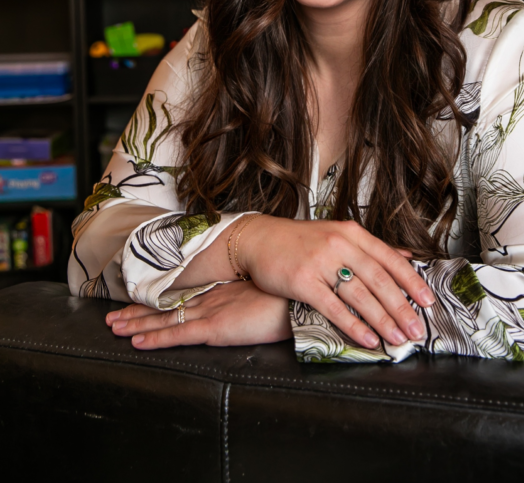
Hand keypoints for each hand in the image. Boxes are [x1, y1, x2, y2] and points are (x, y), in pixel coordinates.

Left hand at [105, 281, 290, 349]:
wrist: (300, 296)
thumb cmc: (287, 296)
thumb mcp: (264, 295)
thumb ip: (251, 299)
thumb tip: (247, 302)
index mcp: (222, 291)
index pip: (182, 297)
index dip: (158, 301)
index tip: (137, 303)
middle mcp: (211, 299)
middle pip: (166, 307)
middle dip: (137, 313)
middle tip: (113, 317)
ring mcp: (211, 312)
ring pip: (165, 320)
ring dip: (137, 325)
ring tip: (115, 328)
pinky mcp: (215, 327)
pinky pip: (178, 335)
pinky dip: (156, 339)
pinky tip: (138, 342)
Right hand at [238, 216, 434, 350]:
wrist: (260, 239)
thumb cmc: (301, 241)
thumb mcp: (338, 235)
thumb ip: (370, 248)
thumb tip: (407, 256)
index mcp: (352, 233)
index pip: (390, 258)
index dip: (412, 281)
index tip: (429, 301)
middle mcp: (340, 245)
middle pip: (379, 279)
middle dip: (402, 307)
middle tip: (418, 329)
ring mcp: (321, 262)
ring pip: (360, 295)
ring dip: (383, 320)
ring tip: (399, 338)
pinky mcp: (303, 281)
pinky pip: (334, 307)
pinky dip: (354, 325)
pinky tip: (368, 339)